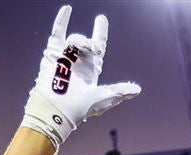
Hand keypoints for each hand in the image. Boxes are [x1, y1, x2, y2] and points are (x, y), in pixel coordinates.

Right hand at [21, 6, 140, 147]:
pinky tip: (68, 8)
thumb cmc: (80, 107)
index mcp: (90, 69)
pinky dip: (62, 21)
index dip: (100, 32)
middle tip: (95, 48)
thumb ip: (119, 91)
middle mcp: (78, 61)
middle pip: (89, 42)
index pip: (98, 47)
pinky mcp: (53, 54)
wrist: (57, 108)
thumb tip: (137, 89)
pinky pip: (57, 33)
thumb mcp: (104, 98)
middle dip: (93, 42)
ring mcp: (65, 56)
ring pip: (76, 38)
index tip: (101, 19)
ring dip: (81, 40)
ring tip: (80, 49)